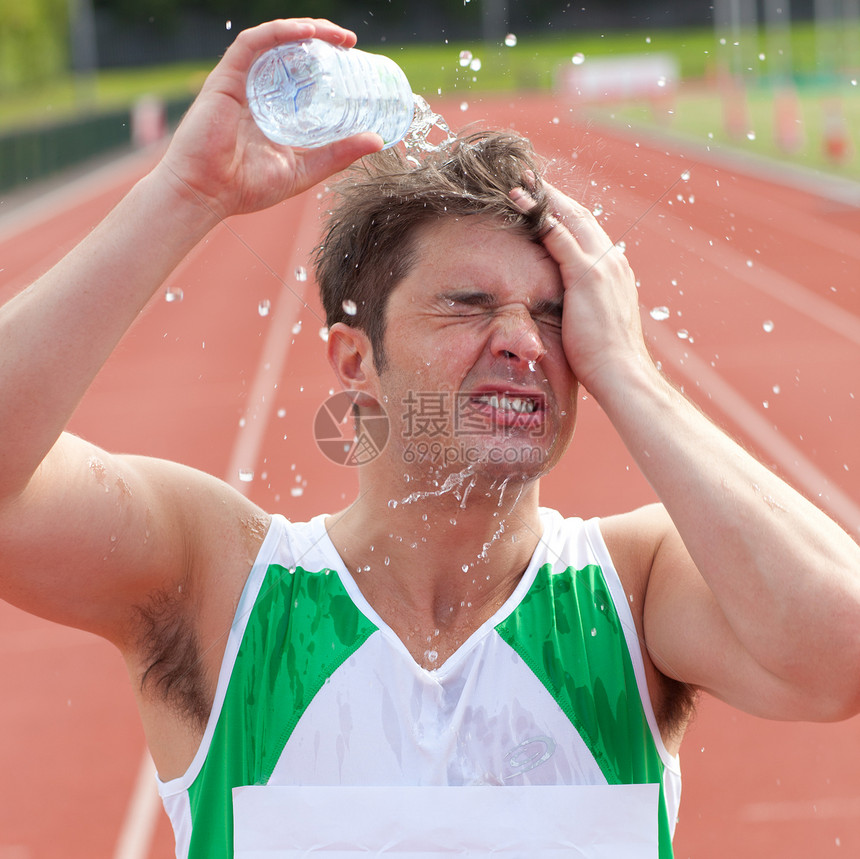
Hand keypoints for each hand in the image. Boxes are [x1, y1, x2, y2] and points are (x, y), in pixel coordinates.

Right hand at [157, 18, 383, 222]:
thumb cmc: (247, 187)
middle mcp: (257, 90)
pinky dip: (280, 33)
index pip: (302, 74)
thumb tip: (377, 140)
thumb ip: (338, 155)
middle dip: (322, 40)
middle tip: (350, 42)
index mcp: (273, 109)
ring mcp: (241, 82)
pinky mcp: (225, 78)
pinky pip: (253, 42)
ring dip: (306, 30)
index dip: (327, 62)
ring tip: (336, 35)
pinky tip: (306, 33)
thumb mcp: (305, 169)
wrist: (207, 194)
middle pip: (290, 53)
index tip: (353, 60)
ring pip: (275, 41)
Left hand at [511, 182, 646, 394]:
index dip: (565, 213)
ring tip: (518, 181)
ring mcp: (601, 265)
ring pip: (569, 217)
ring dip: (543, 196)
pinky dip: (537, 214)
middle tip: (529, 178)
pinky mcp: (587, 275)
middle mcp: (611, 261)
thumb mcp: (594, 326)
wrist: (622, 373)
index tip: (545, 200)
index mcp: (614, 271)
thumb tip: (568, 315)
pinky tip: (518, 201)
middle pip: (579, 215)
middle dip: (553, 195)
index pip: (588, 232)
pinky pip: (557, 235)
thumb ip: (584, 310)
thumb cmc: (606, 361)